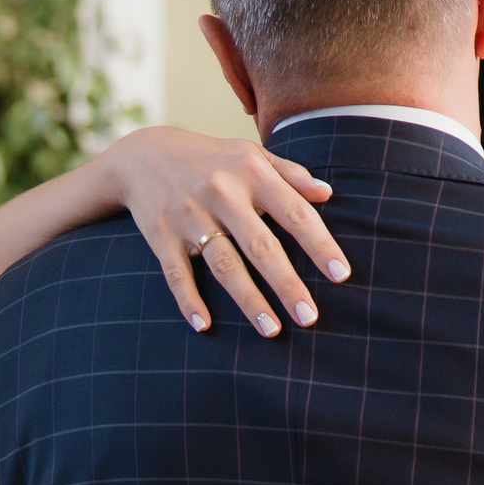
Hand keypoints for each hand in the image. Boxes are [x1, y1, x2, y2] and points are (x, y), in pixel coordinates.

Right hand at [103, 126, 350, 336]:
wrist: (142, 155)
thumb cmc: (210, 159)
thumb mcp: (249, 153)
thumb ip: (289, 173)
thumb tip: (327, 194)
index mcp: (250, 172)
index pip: (294, 213)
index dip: (319, 244)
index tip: (341, 275)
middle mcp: (221, 193)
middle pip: (261, 246)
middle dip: (287, 284)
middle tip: (309, 317)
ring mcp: (189, 216)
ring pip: (224, 265)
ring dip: (248, 300)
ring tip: (272, 331)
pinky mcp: (161, 235)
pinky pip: (176, 273)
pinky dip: (189, 300)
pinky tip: (205, 326)